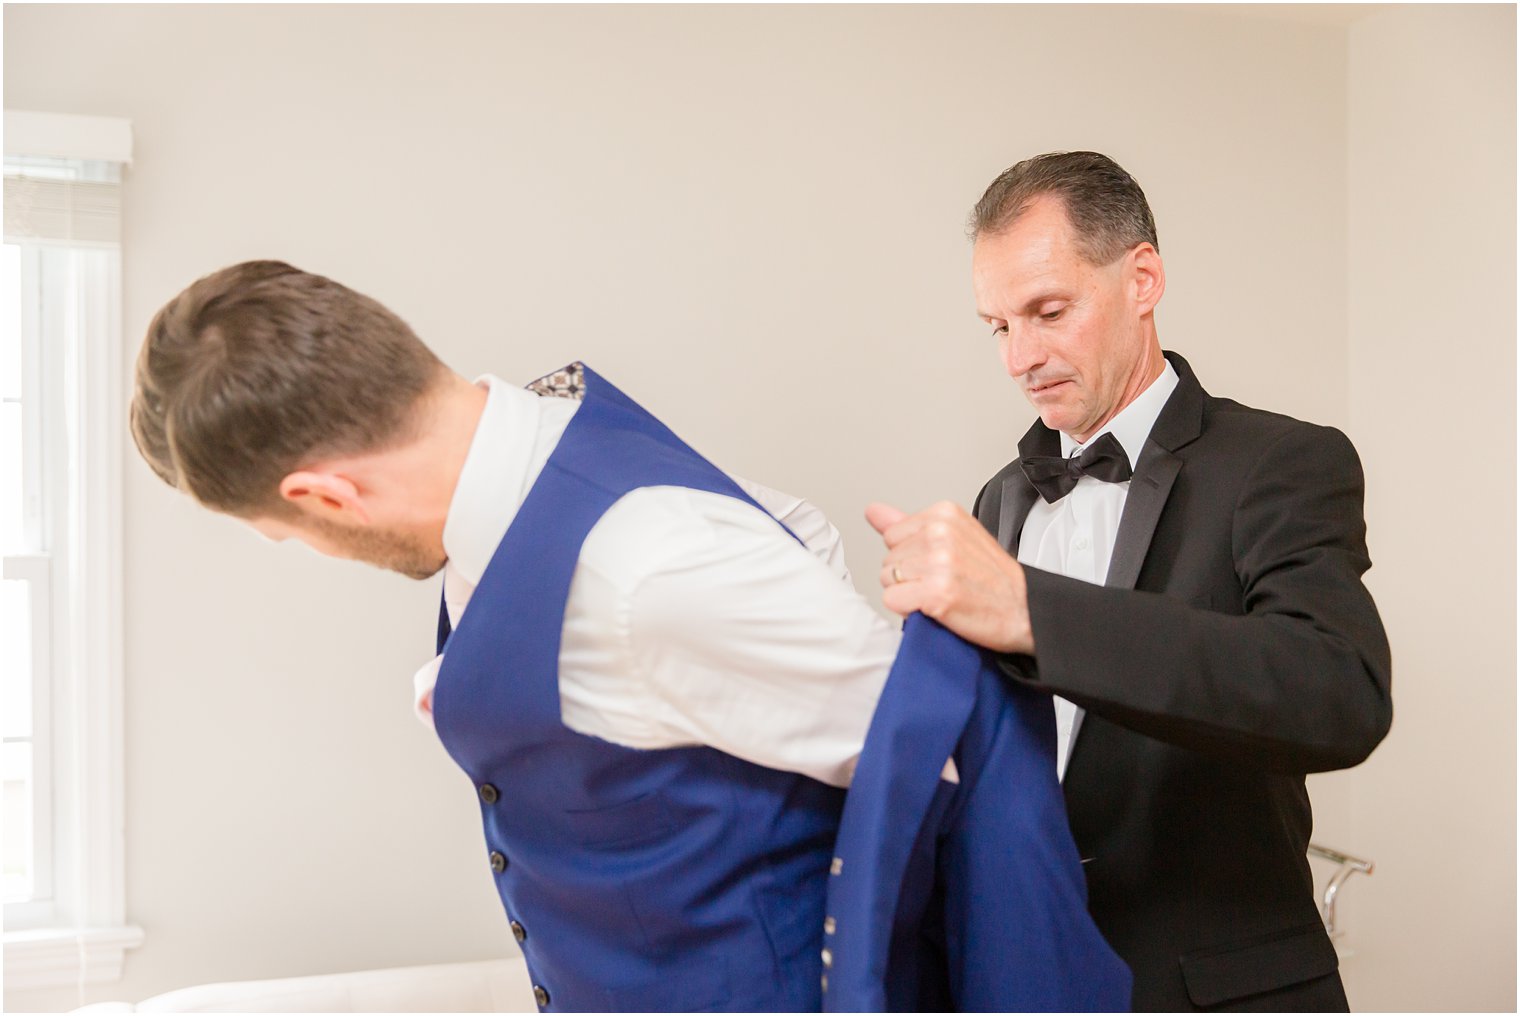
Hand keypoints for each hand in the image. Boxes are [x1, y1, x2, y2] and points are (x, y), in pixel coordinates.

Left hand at [865, 501, 1034, 654]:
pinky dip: (910, 611)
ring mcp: (938, 562)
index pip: (892, 535)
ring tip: (942, 594)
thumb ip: (909, 525)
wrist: (1025, 609)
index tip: (940, 565)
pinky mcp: (936, 593)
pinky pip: (894, 601)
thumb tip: (873, 511)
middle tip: (944, 583)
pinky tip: (937, 608)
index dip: (911, 557)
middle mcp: (940, 533)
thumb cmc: (993, 578)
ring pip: (888, 581)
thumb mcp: (955, 536)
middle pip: (888, 560)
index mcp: (944, 514)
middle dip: (909, 577)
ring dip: (909, 595)